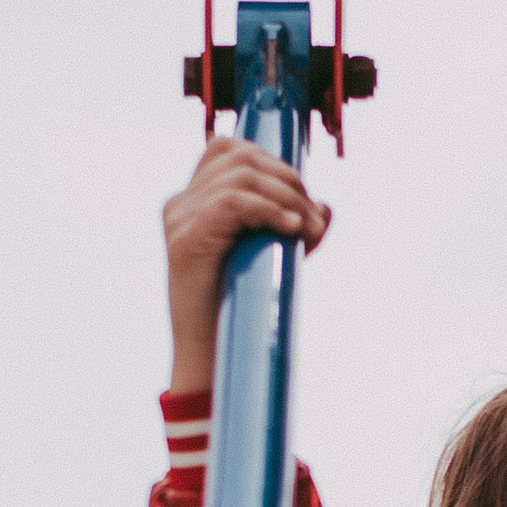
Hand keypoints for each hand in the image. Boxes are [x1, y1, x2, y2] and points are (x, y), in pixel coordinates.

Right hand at [164, 136, 332, 391]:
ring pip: (239, 176)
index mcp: (193, 202)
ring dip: (286, 197)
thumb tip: (327, 208)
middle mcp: (181, 204)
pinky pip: (231, 202)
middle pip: (239, 158)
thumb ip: (294, 229)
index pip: (227, 149)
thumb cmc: (239, 311)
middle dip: (288, 182)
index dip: (270, 162)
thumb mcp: (272, 258)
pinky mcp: (186, 239)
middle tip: (315, 220)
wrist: (212, 357)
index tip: (302, 197)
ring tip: (308, 229)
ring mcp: (179, 220)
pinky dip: (268, 209)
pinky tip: (291, 229)